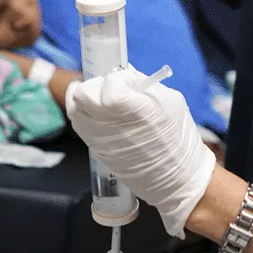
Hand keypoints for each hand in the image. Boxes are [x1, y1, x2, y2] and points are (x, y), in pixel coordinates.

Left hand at [67, 67, 216, 237]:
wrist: (177, 177)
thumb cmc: (178, 135)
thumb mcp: (168, 99)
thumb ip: (141, 83)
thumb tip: (124, 75)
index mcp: (125, 106)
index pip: (108, 81)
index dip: (120, 78)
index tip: (131, 83)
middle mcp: (103, 122)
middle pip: (81, 93)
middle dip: (95, 85)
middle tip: (111, 88)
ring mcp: (96, 138)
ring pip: (74, 110)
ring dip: (87, 101)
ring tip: (105, 102)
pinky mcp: (95, 150)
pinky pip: (81, 126)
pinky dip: (87, 116)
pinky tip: (105, 117)